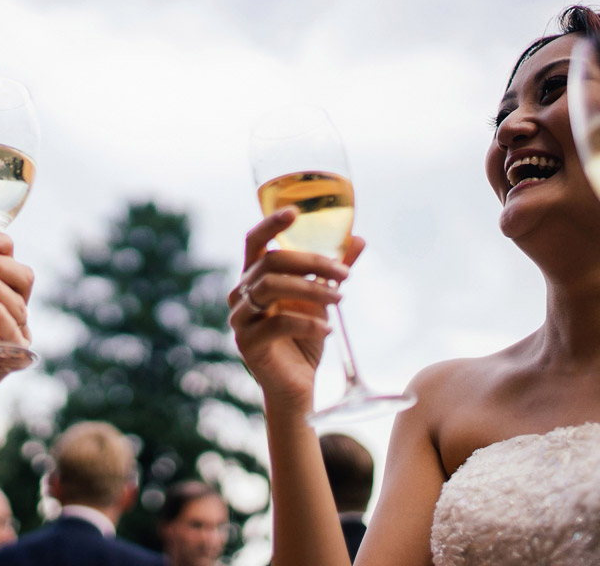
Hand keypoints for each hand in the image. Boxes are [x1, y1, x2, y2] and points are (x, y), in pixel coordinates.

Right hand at [229, 209, 362, 411]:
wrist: (296, 386)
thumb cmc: (305, 337)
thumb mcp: (322, 299)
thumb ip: (333, 270)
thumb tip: (359, 238)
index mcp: (254, 278)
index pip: (254, 242)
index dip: (270, 224)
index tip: (295, 211)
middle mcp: (241, 294)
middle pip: (270, 262)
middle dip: (311, 262)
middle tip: (346, 273)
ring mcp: (240, 319)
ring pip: (269, 287)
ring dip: (310, 289)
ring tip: (340, 299)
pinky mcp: (247, 344)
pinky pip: (276, 323)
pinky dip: (307, 323)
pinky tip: (328, 329)